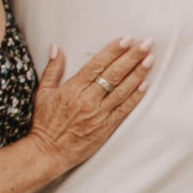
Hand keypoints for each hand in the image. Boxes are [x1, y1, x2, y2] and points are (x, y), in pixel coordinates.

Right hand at [28, 39, 153, 166]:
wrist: (47, 152)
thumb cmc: (44, 123)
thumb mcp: (43, 93)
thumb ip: (52, 70)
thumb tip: (56, 48)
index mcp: (73, 89)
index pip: (97, 65)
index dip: (114, 51)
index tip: (127, 39)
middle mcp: (88, 100)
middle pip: (114, 74)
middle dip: (132, 57)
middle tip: (147, 43)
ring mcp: (99, 114)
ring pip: (122, 90)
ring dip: (138, 73)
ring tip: (150, 59)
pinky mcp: (106, 128)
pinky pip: (124, 110)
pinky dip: (135, 97)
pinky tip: (145, 85)